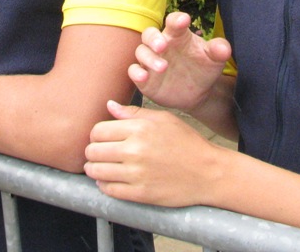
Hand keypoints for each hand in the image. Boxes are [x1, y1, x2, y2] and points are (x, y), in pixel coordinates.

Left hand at [85, 100, 222, 206]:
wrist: (208, 172)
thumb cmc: (187, 142)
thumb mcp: (164, 119)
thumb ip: (134, 113)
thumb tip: (109, 105)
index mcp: (140, 129)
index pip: (98, 131)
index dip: (95, 135)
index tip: (100, 139)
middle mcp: (135, 151)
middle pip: (93, 151)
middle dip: (92, 152)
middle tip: (98, 154)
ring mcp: (137, 174)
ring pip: (97, 172)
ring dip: (94, 169)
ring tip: (100, 167)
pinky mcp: (140, 194)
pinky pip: (109, 190)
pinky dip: (104, 186)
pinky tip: (109, 180)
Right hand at [130, 12, 230, 110]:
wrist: (198, 93)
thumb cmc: (204, 69)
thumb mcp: (215, 60)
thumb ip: (219, 51)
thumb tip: (223, 48)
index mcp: (178, 35)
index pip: (174, 22)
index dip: (177, 20)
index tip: (183, 21)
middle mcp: (162, 45)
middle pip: (149, 34)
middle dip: (154, 38)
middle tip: (162, 46)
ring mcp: (151, 61)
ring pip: (141, 52)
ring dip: (148, 57)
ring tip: (162, 67)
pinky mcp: (145, 78)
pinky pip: (133, 71)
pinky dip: (136, 73)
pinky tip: (143, 77)